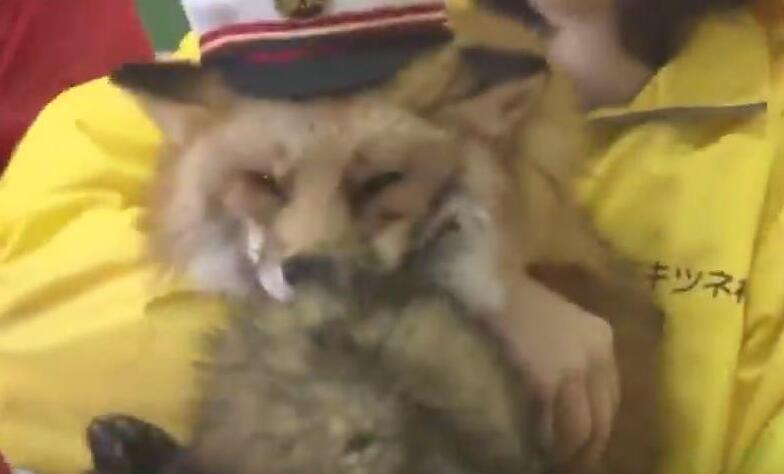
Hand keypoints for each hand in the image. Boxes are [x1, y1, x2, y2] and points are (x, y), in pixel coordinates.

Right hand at [488, 276, 619, 472]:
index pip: (611, 398)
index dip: (599, 428)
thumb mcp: (557, 320)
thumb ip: (571, 351)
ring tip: (552, 462)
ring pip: (583, 430)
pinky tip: (536, 448)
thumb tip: (567, 394)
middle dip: (588, 449)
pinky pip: (557, 426)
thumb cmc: (516, 298)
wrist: (490, 280)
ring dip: (569, 453)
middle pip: (603, 419)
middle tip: (570, 464)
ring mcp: (574, 367)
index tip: (584, 446)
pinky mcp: (548, 378)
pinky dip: (549, 442)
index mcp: (602, 337)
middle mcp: (596, 355)